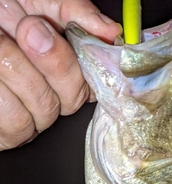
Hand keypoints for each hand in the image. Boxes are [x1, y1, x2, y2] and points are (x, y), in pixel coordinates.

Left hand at [0, 0, 121, 150]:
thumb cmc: (3, 7)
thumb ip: (75, 12)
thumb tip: (111, 32)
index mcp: (66, 68)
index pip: (96, 83)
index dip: (91, 68)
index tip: (75, 40)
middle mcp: (51, 96)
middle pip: (69, 100)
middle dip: (50, 61)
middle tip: (27, 28)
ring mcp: (29, 117)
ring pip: (41, 114)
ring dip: (17, 72)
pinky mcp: (6, 133)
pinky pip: (14, 127)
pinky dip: (0, 94)